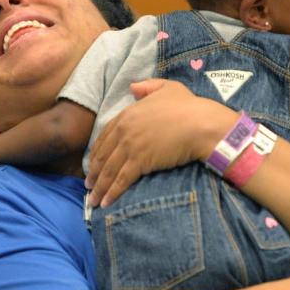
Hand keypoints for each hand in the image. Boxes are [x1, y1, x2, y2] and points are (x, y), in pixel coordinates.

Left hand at [85, 79, 232, 206]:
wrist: (200, 123)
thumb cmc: (189, 106)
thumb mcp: (167, 88)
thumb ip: (148, 86)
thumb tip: (132, 87)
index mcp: (127, 115)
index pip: (104, 136)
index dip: (97, 152)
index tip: (92, 164)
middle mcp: (124, 131)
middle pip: (103, 155)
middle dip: (94, 173)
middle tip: (89, 186)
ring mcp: (131, 147)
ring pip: (109, 170)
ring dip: (100, 187)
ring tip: (95, 201)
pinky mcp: (140, 162)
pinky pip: (122, 180)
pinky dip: (112, 192)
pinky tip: (107, 203)